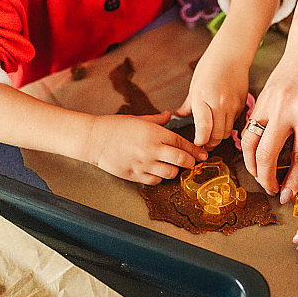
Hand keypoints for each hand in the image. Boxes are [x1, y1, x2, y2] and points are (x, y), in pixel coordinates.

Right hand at [84, 111, 206, 183]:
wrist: (94, 139)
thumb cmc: (115, 127)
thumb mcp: (139, 118)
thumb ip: (157, 120)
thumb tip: (169, 115)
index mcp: (154, 133)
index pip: (182, 143)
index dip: (195, 150)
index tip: (203, 154)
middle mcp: (152, 150)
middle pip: (181, 160)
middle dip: (190, 163)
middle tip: (192, 163)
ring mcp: (144, 164)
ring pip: (170, 173)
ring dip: (175, 171)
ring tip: (174, 168)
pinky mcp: (135, 175)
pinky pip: (155, 181)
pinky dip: (159, 178)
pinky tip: (157, 172)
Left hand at [176, 0, 280, 150]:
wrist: (232, 53)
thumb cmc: (211, 66)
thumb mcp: (195, 85)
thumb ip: (188, 105)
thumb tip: (179, 116)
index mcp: (203, 98)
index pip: (203, 130)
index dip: (200, 141)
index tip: (197, 144)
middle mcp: (219, 104)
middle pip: (217, 135)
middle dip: (210, 143)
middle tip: (204, 145)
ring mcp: (232, 105)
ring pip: (227, 131)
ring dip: (219, 136)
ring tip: (212, 136)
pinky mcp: (242, 104)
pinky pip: (234, 122)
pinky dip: (228, 125)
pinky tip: (222, 122)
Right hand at [241, 36, 297, 199]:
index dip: (293, 181)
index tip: (288, 196)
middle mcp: (285, 109)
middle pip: (266, 155)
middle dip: (266, 179)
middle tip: (272, 190)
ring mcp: (268, 102)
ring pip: (250, 142)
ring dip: (252, 165)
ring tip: (261, 177)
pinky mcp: (259, 97)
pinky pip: (249, 128)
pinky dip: (250, 146)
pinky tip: (257, 155)